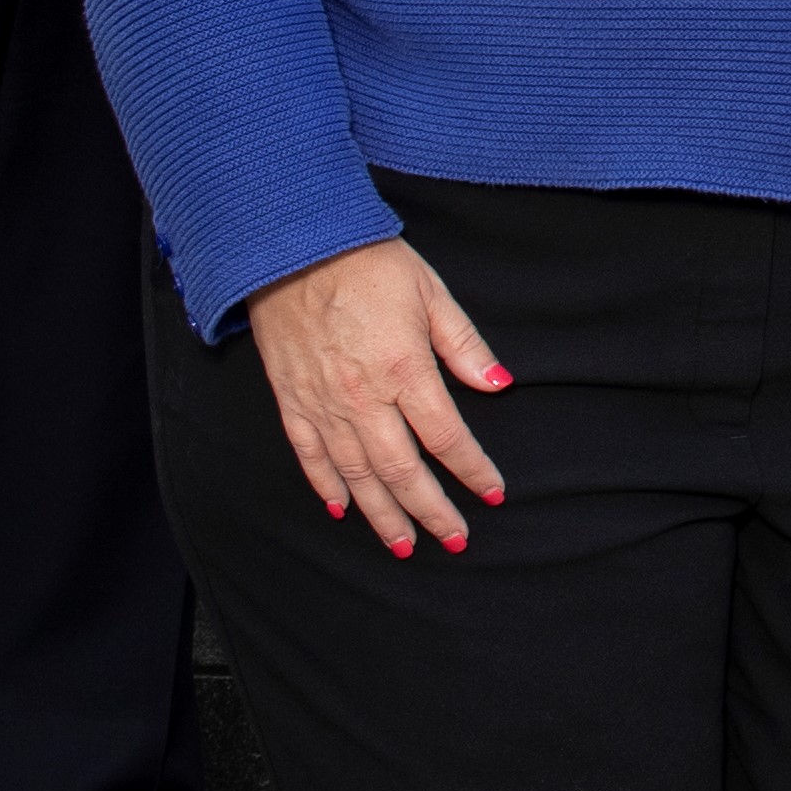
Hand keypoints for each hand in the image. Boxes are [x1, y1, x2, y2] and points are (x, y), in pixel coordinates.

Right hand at [250, 235, 509, 549]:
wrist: (290, 244)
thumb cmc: (367, 263)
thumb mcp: (431, 293)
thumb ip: (464, 345)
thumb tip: (499, 386)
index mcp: (405, 370)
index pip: (447, 437)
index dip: (473, 470)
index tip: (493, 494)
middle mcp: (363, 397)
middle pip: (403, 471)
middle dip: (432, 512)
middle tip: (455, 540)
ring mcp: (323, 403)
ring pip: (357, 475)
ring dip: (382, 515)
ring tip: (404, 546)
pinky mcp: (291, 399)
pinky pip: (310, 455)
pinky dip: (327, 486)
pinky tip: (342, 509)